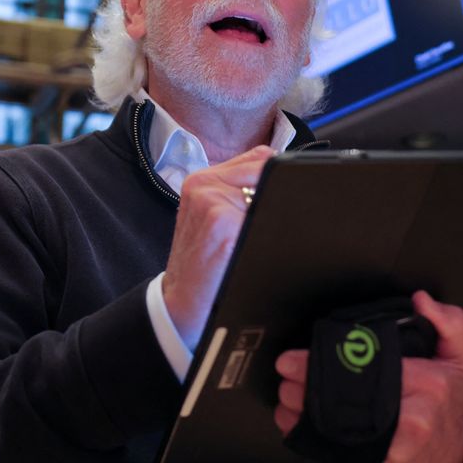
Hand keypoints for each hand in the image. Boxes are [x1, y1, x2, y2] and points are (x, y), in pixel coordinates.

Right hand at [162, 145, 272, 343]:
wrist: (180, 304)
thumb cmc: (202, 264)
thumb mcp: (212, 219)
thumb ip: (241, 190)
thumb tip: (281, 172)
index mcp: (201, 180)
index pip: (259, 158)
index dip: (275, 179)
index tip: (278, 202)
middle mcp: (203, 185)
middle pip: (267, 169)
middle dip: (276, 194)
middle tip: (264, 228)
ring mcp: (212, 203)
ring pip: (270, 191)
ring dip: (273, 214)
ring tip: (250, 240)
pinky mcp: (224, 225)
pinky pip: (267, 215)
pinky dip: (273, 233)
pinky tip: (254, 251)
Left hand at [274, 290, 462, 462]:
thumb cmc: (446, 406)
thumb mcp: (458, 359)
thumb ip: (447, 322)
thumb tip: (422, 300)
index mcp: (427, 386)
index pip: (365, 368)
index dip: (321, 361)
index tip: (292, 358)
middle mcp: (409, 422)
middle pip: (340, 399)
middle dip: (303, 385)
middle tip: (286, 373)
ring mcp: (390, 452)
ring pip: (328, 428)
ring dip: (297, 410)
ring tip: (287, 394)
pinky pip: (328, 451)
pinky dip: (305, 434)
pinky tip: (295, 419)